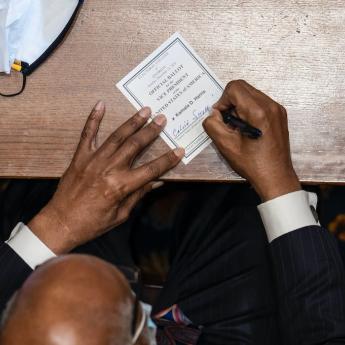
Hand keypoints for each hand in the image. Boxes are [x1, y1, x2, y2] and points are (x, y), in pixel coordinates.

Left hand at [29, 101, 183, 253]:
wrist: (61, 223)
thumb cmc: (92, 224)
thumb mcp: (121, 214)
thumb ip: (138, 195)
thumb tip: (156, 182)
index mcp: (121, 186)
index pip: (151, 169)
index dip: (167, 160)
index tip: (179, 150)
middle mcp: (109, 169)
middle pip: (135, 146)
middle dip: (151, 131)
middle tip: (162, 119)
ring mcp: (93, 160)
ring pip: (117, 137)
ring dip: (132, 122)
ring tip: (144, 111)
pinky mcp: (80, 157)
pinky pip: (87, 135)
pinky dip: (93, 119)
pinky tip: (100, 105)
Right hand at [203, 80, 300, 201]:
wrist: (275, 176)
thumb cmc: (252, 163)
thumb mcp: (225, 145)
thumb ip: (213, 124)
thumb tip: (213, 113)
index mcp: (258, 111)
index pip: (234, 88)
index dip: (222, 100)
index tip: (221, 117)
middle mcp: (270, 105)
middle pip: (243, 87)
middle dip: (230, 101)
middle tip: (227, 121)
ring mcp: (277, 109)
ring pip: (251, 94)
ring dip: (239, 105)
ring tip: (237, 126)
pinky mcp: (280, 115)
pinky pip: (260, 102)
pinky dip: (249, 109)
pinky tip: (247, 127)